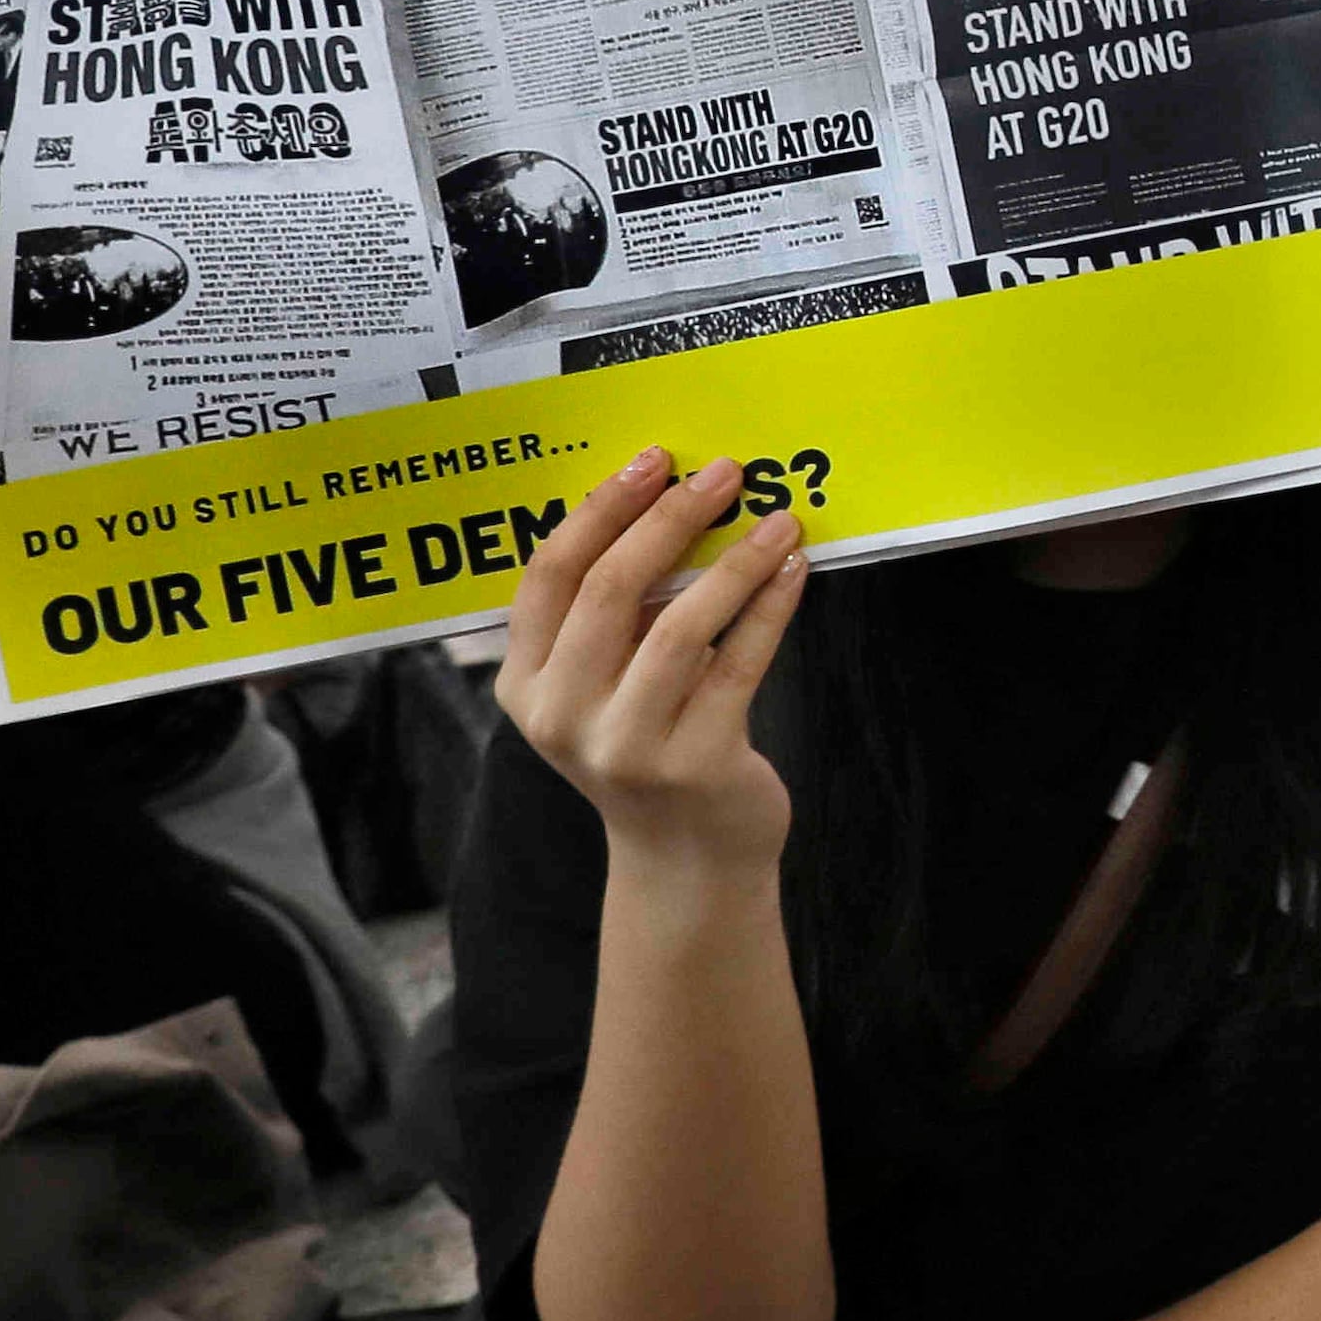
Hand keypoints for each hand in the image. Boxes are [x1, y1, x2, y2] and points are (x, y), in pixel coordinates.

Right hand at [497, 451, 807, 864]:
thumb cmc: (650, 743)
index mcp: (526, 686)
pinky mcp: (697, 764)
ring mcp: (628, 746)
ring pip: (680, 626)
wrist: (686, 858)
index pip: (548, 577)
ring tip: (778, 519)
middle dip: (668, 519)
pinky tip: (793, 569)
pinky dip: (769, 607)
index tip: (652, 461)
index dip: (600, 510)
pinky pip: (740, 664)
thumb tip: (674, 502)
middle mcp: (563, 717)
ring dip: (734, 561)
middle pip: (610, 591)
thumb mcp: (604, 685)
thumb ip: (615, 614)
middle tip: (722, 472)